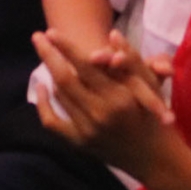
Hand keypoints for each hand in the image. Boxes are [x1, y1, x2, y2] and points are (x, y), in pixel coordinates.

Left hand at [31, 30, 176, 177]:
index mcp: (120, 97)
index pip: (85, 65)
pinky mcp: (80, 144)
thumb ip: (132, 59)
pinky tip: (43, 87)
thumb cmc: (154, 116)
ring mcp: (88, 131)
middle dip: (48, 55)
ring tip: (48, 56)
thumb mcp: (151, 84)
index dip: (66, 47)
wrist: (153, 157)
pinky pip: (52, 122)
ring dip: (51, 73)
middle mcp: (101, 114)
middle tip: (36, 37)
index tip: (51, 31)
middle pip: (64, 78)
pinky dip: (43, 104)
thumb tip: (112, 34)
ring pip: (60, 95)